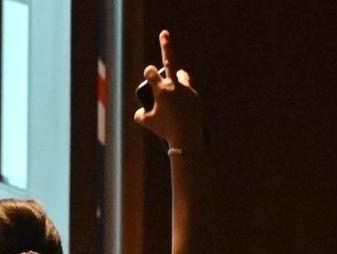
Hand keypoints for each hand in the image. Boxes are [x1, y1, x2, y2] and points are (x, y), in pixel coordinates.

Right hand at [133, 30, 204, 151]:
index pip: (151, 72)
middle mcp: (175, 86)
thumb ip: (141, 115)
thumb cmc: (165, 130)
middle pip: (170, 61)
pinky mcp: (196, 96)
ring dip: (178, 76)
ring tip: (174, 84)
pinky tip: (182, 107)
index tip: (149, 75)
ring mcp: (187, 90)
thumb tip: (140, 112)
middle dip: (166, 45)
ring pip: (182, 76)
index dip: (148, 72)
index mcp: (161, 89)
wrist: (187, 138)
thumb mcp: (148, 123)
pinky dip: (184, 96)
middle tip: (164, 33)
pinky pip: (188, 91)